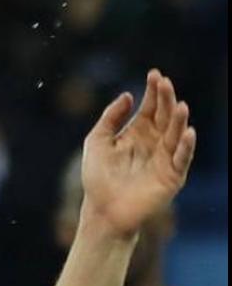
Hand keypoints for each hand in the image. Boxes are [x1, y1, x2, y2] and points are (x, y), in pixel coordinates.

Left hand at [80, 69, 195, 236]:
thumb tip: (128, 95)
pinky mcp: (172, 176)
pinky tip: (188, 132)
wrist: (102, 210)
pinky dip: (186, 146)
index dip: (153, 92)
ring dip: (179, 120)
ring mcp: (165, 158)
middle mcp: (154, 142)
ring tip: (180, 105)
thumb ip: (110, 118)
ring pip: (176, 134)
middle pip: (165, 116)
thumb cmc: (97, 177)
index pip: (151, 107)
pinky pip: (182, 158)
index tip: (154, 75)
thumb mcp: (97, 141)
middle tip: (165, 83)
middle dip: (166, 99)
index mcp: (138, 133)